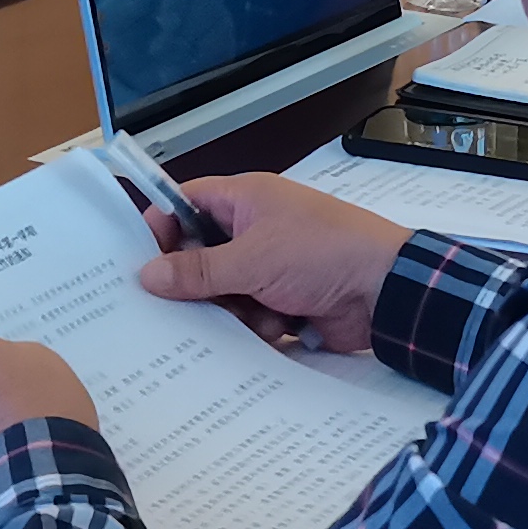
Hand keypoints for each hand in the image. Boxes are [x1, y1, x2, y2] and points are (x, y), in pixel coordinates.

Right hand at [134, 173, 410, 353]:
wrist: (384, 291)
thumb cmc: (321, 253)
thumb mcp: (251, 260)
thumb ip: (197, 271)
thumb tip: (147, 275)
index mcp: (246, 200)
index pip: (187, 202)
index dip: (162, 226)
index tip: (142, 260)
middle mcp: (255, 229)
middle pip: (201, 255)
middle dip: (196, 283)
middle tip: (187, 303)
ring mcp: (271, 267)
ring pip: (223, 292)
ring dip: (231, 310)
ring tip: (251, 314)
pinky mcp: (284, 301)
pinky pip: (249, 316)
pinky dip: (256, 326)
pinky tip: (274, 329)